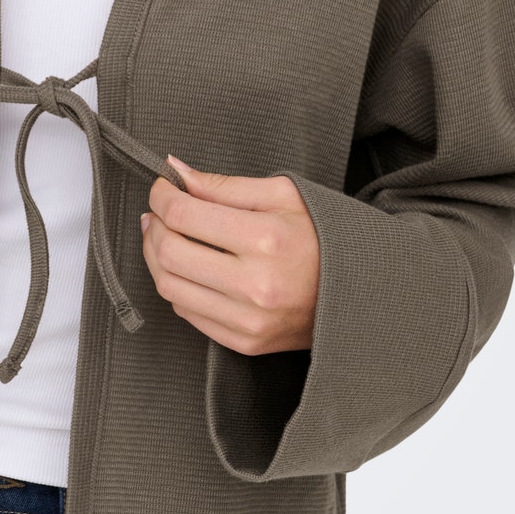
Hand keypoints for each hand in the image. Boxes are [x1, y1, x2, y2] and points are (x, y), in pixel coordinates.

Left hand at [140, 156, 318, 355]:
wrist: (361, 293)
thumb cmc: (324, 237)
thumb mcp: (284, 195)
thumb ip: (225, 185)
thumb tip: (176, 171)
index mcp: (267, 239)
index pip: (185, 216)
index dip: (162, 197)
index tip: (162, 187)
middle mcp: (255, 285)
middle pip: (170, 253)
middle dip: (153, 226)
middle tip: (158, 211)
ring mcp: (249, 320)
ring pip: (170, 287)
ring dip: (156, 257)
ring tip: (163, 236)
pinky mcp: (246, 342)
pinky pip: (187, 313)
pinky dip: (177, 285)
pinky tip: (186, 266)